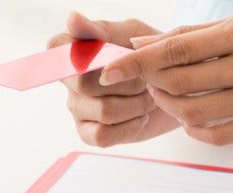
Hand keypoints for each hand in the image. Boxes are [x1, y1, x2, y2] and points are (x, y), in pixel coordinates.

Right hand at [47, 12, 179, 146]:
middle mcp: (70, 81)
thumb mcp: (131, 34)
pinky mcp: (88, 133)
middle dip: (128, 82)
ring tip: (148, 98)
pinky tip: (141, 118)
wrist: (175, 87)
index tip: (108, 55)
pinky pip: (103, 135)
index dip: (79, 53)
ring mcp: (77, 108)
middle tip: (145, 78)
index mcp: (74, 51)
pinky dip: (129, 127)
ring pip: (103, 111)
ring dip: (136, 105)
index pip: (57, 48)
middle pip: (87, 84)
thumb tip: (72, 18)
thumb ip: (100, 29)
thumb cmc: (150, 56)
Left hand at [102, 10, 232, 144]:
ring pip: (194, 111)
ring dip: (169, 106)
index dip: (139, 61)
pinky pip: (218, 134)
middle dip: (152, 83)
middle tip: (147, 79)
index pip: (177, 49)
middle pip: (180, 82)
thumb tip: (145, 44)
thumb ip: (194, 36)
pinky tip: (191, 118)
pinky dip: (194, 128)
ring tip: (167, 96)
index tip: (110, 68)